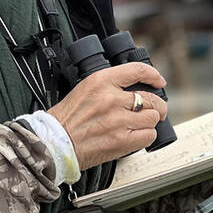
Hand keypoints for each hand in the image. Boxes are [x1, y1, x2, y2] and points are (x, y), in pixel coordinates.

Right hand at [48, 63, 167, 169]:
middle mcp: (111, 99)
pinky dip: (146, 136)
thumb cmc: (67, 118)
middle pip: (151, 98)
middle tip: (156, 110)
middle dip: (158, 105)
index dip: (153, 75)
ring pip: (152, 117)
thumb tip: (134, 89)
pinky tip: (137, 135)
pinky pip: (148, 135)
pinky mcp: (121, 140)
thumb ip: (109, 86)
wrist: (54, 142)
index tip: (158, 81)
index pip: (137, 70)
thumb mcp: (85, 88)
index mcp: (101, 81)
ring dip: (150, 121)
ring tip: (142, 124)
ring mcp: (118, 120)